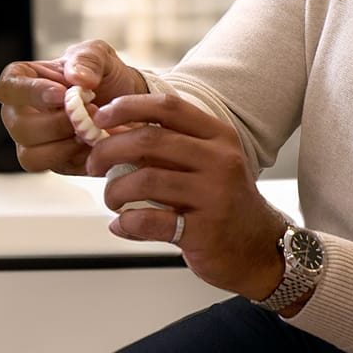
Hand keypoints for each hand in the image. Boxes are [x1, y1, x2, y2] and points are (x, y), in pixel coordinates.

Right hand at [0, 40, 148, 173]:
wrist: (127, 104)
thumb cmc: (105, 76)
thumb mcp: (101, 56)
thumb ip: (88, 59)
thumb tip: (78, 78)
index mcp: (24, 81)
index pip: (8, 88)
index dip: (31, 92)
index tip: (62, 93)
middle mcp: (20, 113)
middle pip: (18, 126)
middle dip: (56, 122)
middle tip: (89, 111)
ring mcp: (34, 141)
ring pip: (30, 154)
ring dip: (65, 143)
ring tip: (93, 129)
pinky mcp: (53, 161)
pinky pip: (54, 166)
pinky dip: (77, 157)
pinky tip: (95, 143)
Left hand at [87, 92, 287, 299]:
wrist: (258, 246)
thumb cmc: (223, 201)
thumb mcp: (207, 163)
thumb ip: (169, 146)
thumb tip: (113, 130)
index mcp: (219, 137)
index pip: (169, 107)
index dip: (128, 107)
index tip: (101, 118)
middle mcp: (221, 161)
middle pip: (150, 140)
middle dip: (108, 150)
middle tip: (94, 164)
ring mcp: (215, 195)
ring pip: (145, 180)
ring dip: (114, 191)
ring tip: (113, 200)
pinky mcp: (204, 230)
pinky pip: (149, 221)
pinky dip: (126, 223)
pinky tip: (124, 225)